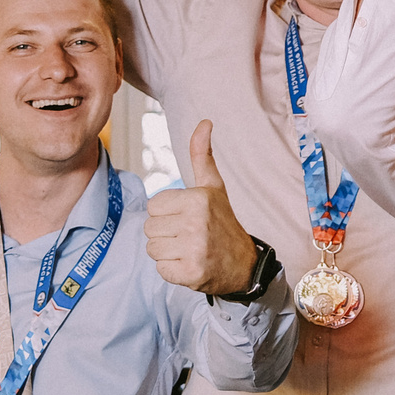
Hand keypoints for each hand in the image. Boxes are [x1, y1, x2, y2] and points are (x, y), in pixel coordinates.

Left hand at [146, 122, 261, 295]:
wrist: (245, 264)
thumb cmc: (223, 222)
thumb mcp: (213, 187)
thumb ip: (201, 155)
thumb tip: (204, 121)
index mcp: (198, 198)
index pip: (152, 206)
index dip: (166, 214)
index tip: (187, 218)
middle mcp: (196, 223)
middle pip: (149, 228)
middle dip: (165, 233)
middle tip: (189, 236)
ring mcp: (194, 249)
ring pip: (152, 249)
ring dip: (167, 252)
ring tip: (189, 249)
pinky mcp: (191, 273)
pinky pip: (161, 269)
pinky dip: (172, 271)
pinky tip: (190, 265)